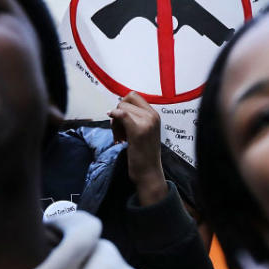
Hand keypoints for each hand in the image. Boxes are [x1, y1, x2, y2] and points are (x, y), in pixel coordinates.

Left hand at [111, 91, 167, 206]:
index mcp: (154, 115)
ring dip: (115, 122)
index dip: (123, 105)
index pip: (133, 96)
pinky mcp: (138, 131)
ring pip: (121, 108)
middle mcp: (152, 116)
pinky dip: (114, 117)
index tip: (122, 120)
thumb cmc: (143, 155)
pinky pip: (122, 115)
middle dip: (117, 113)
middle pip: (125, 100)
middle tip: (119, 131)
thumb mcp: (143, 131)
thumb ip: (134, 118)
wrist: (149, 173)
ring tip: (120, 137)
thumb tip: (116, 110)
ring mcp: (147, 122)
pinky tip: (114, 129)